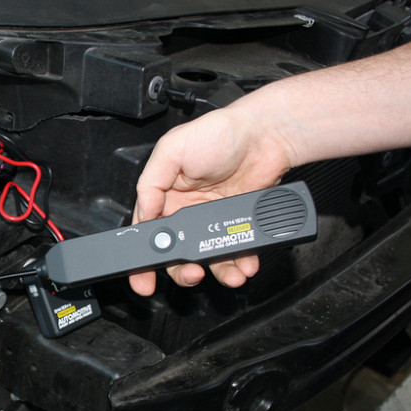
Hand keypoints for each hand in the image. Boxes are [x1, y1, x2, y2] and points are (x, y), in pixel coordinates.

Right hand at [129, 99, 296, 295]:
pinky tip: (244, 264)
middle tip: (191, 274)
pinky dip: (241, 261)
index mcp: (165, 194)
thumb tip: (144, 214)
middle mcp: (187, 210)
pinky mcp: (237, 223)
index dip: (144, 257)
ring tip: (228, 274)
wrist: (266, 136)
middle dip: (182, 271)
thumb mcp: (171, 149)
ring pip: (208, 257)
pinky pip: (236, 250)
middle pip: (177, 252)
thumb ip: (151, 183)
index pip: (148, 231)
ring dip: (217, 271)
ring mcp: (213, 218)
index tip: (144, 277)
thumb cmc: (219, 132)